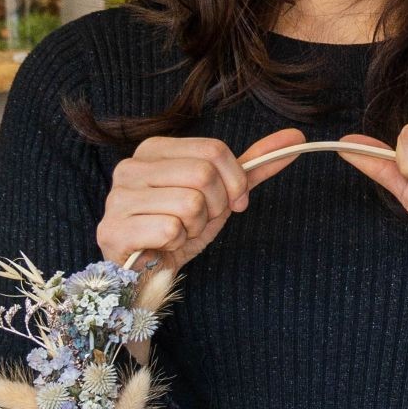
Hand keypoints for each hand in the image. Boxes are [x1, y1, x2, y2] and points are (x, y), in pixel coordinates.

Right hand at [94, 129, 303, 272]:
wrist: (150, 271)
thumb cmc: (182, 228)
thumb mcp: (221, 194)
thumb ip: (253, 166)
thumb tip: (294, 137)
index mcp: (154, 150)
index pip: (214, 150)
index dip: (234, 181)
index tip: (232, 201)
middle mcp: (130, 167)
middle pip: (203, 175)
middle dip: (215, 206)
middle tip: (199, 220)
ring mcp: (117, 197)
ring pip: (189, 203)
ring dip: (196, 226)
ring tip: (179, 232)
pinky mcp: (113, 228)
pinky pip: (170, 229)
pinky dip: (177, 243)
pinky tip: (163, 245)